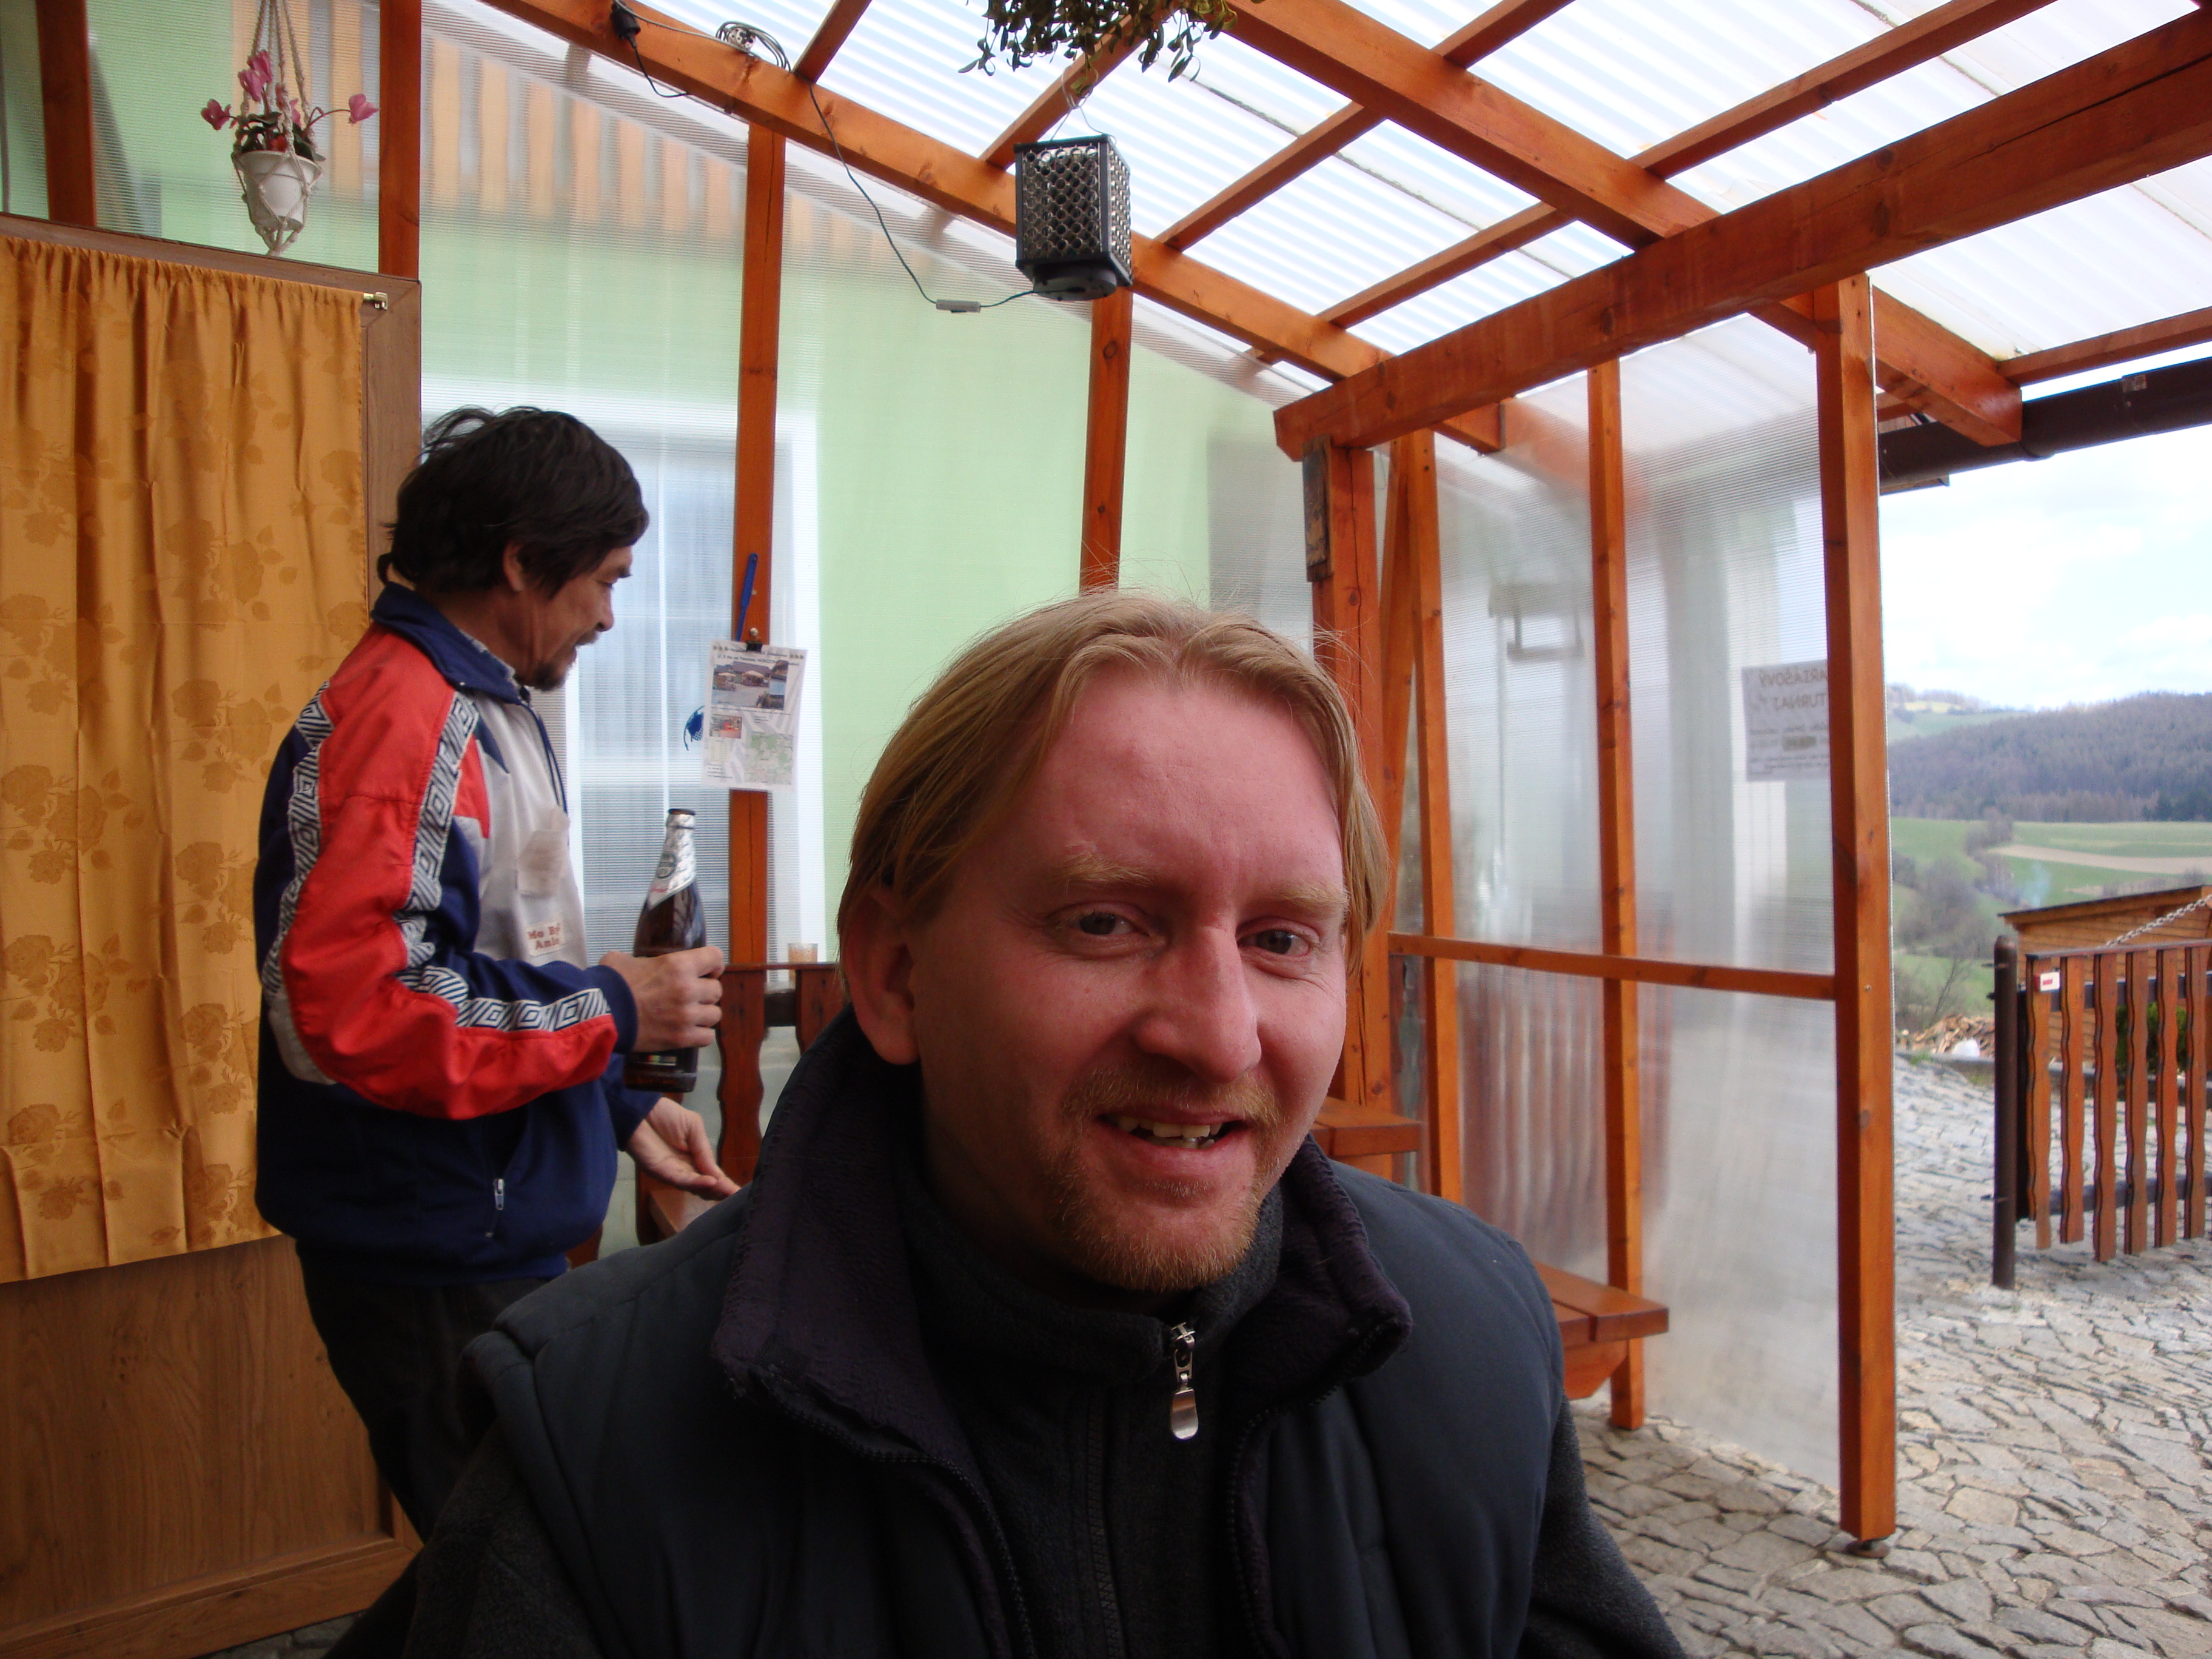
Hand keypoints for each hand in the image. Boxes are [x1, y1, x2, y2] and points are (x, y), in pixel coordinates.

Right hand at [601, 946, 723, 1051]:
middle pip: (716, 989)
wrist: (599, 1015)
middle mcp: (688, 989)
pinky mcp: (681, 1038)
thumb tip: (640, 965)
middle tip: (691, 996)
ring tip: (690, 1015)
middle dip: (705, 992)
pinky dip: (701, 1035)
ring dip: (704, 1014)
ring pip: (715, 1014)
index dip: (713, 964)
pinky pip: (707, 1037)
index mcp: (678, 965)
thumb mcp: (625, 960)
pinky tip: (690, 1031)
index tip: (706, 972)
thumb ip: (643, 961)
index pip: (716, 958)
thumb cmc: (610, 984)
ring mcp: (686, 1016)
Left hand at [627, 1098, 738, 1198]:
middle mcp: (684, 1168)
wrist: (640, 1109)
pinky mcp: (660, 1172)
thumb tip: (717, 1174)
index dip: (725, 1183)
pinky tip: (710, 1181)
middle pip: (705, 1186)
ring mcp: (672, 1172)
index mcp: (694, 1157)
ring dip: (711, 1189)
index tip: (740, 1192)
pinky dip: (696, 1182)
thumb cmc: (666, 1115)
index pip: (712, 1174)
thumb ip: (704, 1150)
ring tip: (727, 1190)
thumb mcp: (694, 1128)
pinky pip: (680, 1180)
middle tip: (736, 1195)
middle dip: (720, 1191)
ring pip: (694, 1187)